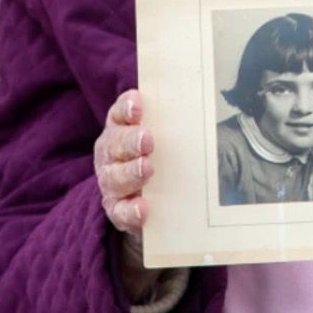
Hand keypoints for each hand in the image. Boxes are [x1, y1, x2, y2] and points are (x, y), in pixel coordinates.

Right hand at [94, 89, 158, 301]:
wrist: (148, 194)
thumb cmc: (158, 153)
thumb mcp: (164, 133)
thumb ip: (173, 119)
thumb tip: (201, 101)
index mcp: (120, 128)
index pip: (119, 113)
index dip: (127, 108)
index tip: (138, 105)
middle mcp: (111, 153)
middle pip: (115, 143)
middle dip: (131, 140)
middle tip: (147, 139)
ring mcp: (111, 182)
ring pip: (115, 177)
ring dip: (130, 173)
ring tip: (146, 169)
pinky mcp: (117, 209)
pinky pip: (120, 211)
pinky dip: (130, 210)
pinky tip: (142, 208)